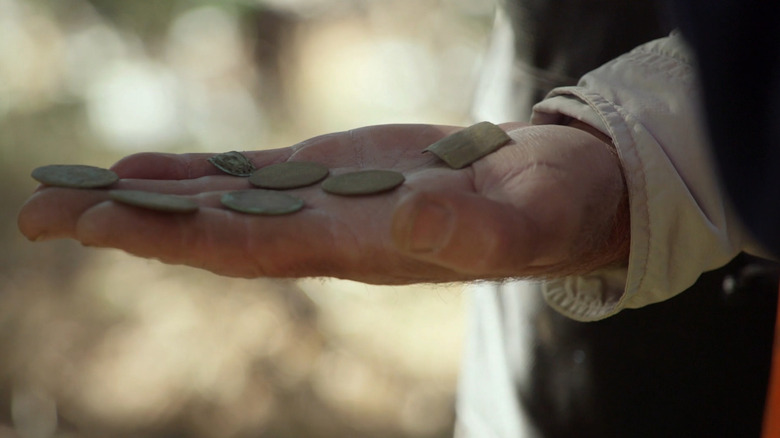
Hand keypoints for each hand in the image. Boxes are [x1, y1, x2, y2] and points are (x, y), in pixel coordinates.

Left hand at [17, 122, 628, 283]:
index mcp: (365, 248)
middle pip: (213, 233)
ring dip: (146, 200)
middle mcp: (328, 234)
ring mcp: (323, 203)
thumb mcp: (530, 217)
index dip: (178, 237)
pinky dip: (194, 172)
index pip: (254, 248)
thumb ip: (478, 231)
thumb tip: (415, 225)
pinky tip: (147, 167)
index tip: (101, 225)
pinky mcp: (330, 175)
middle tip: (39, 216)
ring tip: (70, 192)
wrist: (550, 193)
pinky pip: (248, 175)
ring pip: (219, 204)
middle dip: (129, 225)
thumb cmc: (549, 210)